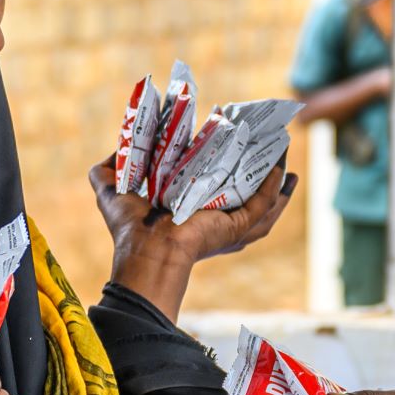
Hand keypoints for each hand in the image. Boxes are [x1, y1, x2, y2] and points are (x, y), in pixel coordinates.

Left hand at [90, 150, 297, 320]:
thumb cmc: (129, 227)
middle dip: (265, 178)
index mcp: (192, 216)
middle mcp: (214, 224)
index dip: (228, 172)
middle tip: (273, 151)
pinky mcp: (236, 228)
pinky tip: (281, 169)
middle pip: (249, 201)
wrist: (145, 247)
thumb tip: (118, 147)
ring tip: (287, 159)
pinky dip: (274, 188)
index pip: (217, 195)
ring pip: (266, 207)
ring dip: (280, 185)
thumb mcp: (110, 190)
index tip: (236, 146)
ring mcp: (229, 228)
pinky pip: (263, 206)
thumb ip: (107, 168)